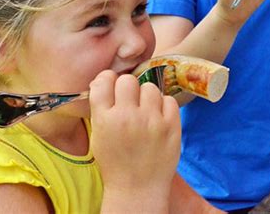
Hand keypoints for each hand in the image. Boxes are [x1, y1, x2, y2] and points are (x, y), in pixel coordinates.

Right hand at [89, 70, 180, 194]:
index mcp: (104, 119)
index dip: (107, 80)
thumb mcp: (98, 136)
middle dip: (127, 88)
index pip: (104, 80)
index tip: (111, 86)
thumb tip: (105, 80)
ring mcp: (151, 121)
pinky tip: (157, 118)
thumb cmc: (115, 162)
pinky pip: (169, 100)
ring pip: (150, 87)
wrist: (137, 188)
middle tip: (130, 101)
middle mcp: (127, 117)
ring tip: (145, 112)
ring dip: (147, 97)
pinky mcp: (171, 126)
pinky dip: (163, 106)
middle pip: (127, 80)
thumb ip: (101, 108)